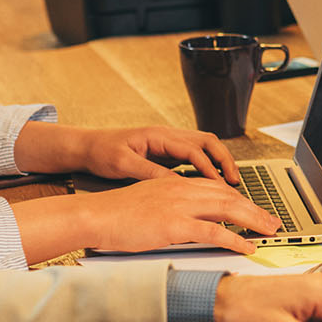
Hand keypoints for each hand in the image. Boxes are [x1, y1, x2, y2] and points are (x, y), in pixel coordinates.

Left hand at [11, 123, 239, 184]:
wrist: (86, 146)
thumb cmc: (101, 152)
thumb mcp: (124, 164)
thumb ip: (151, 173)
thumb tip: (176, 185)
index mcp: (159, 136)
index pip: (194, 149)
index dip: (210, 167)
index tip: (220, 185)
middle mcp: (167, 135)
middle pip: (208, 142)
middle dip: (224, 161)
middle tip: (235, 182)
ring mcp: (167, 143)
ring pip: (204, 147)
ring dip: (219, 163)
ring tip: (230, 182)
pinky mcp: (165, 152)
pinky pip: (194, 156)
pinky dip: (207, 167)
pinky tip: (211, 183)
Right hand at [15, 177, 278, 259]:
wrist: (96, 215)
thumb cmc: (115, 215)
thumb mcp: (148, 203)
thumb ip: (170, 207)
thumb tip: (186, 220)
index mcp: (175, 184)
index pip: (216, 187)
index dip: (239, 198)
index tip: (253, 209)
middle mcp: (181, 189)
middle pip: (228, 196)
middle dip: (254, 209)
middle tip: (272, 221)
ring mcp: (179, 205)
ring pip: (227, 209)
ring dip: (253, 221)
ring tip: (269, 231)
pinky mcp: (174, 224)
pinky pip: (213, 231)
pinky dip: (235, 238)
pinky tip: (247, 246)